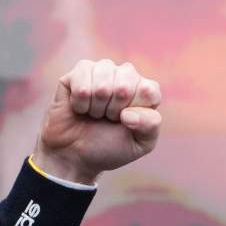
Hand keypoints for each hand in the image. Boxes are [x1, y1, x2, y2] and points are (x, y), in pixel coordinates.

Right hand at [33, 59, 161, 183]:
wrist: (75, 155)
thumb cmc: (110, 147)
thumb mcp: (140, 143)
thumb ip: (150, 125)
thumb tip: (129, 112)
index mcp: (146, 91)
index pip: (149, 91)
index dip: (135, 111)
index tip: (127, 122)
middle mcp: (126, 75)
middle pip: (125, 85)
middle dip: (114, 109)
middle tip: (108, 118)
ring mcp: (102, 70)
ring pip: (103, 81)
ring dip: (96, 105)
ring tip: (95, 113)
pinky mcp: (79, 71)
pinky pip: (81, 80)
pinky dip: (79, 101)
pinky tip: (80, 107)